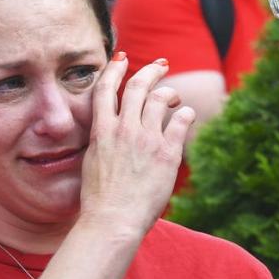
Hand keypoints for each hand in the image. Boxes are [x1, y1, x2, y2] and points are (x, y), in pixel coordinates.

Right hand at [78, 53, 194, 235]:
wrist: (113, 220)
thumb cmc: (99, 199)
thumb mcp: (92, 162)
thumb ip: (103, 141)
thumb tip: (111, 130)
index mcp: (101, 131)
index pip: (106, 88)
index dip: (115, 69)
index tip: (123, 59)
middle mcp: (124, 129)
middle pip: (138, 86)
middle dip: (151, 70)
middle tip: (161, 65)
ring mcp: (146, 139)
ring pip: (161, 99)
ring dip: (170, 93)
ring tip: (174, 98)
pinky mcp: (167, 153)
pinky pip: (181, 121)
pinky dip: (186, 114)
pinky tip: (187, 115)